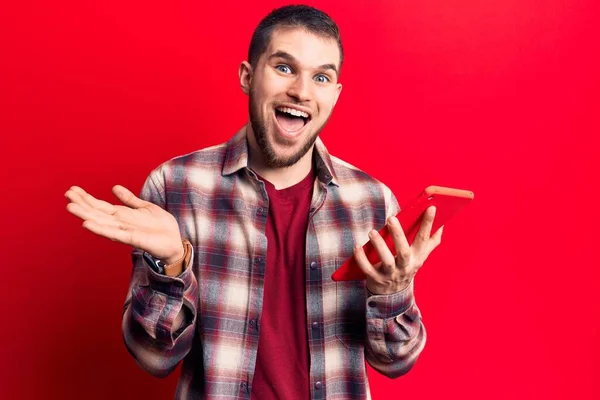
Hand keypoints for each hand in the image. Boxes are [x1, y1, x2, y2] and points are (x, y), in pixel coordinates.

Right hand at [65, 185, 183, 263]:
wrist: (175, 242)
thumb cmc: (161, 226)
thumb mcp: (145, 207)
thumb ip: (129, 199)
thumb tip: (114, 188)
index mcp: (122, 215)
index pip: (100, 205)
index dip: (86, 198)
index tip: (72, 189)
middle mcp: (120, 223)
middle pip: (96, 212)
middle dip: (82, 204)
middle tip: (66, 195)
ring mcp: (124, 231)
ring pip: (101, 222)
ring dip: (85, 215)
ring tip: (70, 207)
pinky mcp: (132, 238)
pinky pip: (114, 233)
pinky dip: (100, 228)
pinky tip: (87, 224)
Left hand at [354, 206, 442, 294]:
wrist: (394, 295)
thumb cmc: (407, 268)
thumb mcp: (421, 257)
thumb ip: (431, 242)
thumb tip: (441, 224)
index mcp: (417, 258)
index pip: (424, 239)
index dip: (428, 224)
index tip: (431, 208)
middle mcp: (405, 266)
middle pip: (403, 251)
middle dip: (398, 234)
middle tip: (391, 218)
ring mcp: (390, 274)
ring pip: (386, 261)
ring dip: (379, 246)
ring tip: (372, 232)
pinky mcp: (376, 279)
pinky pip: (368, 269)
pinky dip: (361, 259)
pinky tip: (357, 247)